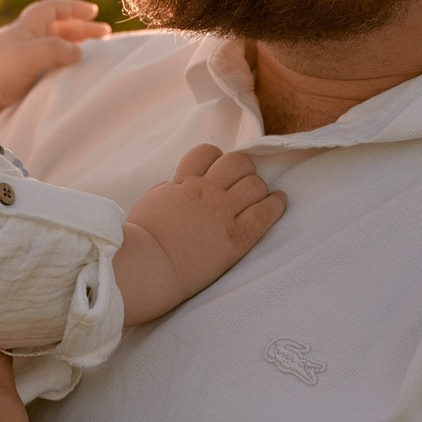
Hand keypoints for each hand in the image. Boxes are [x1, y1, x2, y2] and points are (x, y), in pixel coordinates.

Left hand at [0, 0, 109, 125]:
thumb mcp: (30, 54)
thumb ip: (57, 49)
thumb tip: (77, 52)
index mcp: (24, 29)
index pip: (52, 9)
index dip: (73, 8)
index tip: (93, 10)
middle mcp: (21, 43)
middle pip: (55, 29)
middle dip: (80, 29)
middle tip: (105, 35)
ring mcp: (18, 64)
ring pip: (51, 50)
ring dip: (71, 49)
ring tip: (91, 56)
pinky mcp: (15, 84)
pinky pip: (44, 70)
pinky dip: (60, 69)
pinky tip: (69, 78)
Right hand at [114, 143, 286, 323]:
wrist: (149, 268)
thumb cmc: (142, 240)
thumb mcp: (149, 203)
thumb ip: (166, 190)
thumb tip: (175, 185)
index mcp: (184, 183)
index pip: (206, 153)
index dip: (215, 159)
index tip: (217, 170)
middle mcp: (206, 192)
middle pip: (238, 163)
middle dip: (241, 170)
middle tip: (240, 184)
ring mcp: (223, 214)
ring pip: (255, 184)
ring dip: (258, 188)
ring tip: (257, 197)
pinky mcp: (236, 238)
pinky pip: (265, 213)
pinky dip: (276, 204)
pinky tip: (278, 202)